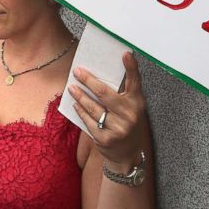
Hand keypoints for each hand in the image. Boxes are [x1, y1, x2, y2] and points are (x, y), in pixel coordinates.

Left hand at [68, 52, 148, 169]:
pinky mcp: (105, 139)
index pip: (135, 82)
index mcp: (137, 103)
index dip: (131, 67)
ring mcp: (118, 128)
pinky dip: (81, 112)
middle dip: (88, 81)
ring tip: (71, 87)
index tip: (126, 53)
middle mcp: (130, 115)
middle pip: (105, 93)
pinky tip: (76, 105)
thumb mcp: (132, 108)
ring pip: (93, 108)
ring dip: (80, 96)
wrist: (128, 155)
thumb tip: (102, 72)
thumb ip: (123, 93)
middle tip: (77, 72)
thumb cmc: (128, 124)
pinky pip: (89, 121)